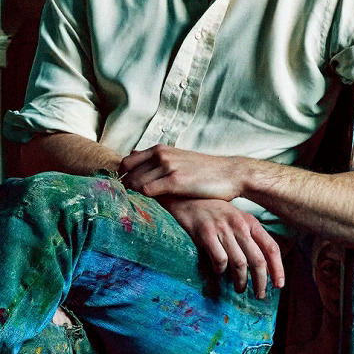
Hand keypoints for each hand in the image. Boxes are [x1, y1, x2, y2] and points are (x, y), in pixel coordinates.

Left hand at [119, 145, 243, 200]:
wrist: (230, 173)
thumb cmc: (204, 170)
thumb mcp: (178, 158)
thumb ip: (157, 159)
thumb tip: (133, 156)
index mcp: (161, 149)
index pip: (127, 162)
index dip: (124, 176)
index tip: (129, 189)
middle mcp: (161, 155)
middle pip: (128, 173)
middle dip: (127, 187)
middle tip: (134, 200)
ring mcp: (168, 167)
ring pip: (136, 182)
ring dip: (136, 194)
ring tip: (144, 204)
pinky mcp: (175, 181)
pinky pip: (148, 190)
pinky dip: (147, 198)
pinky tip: (155, 204)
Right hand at [160, 197, 283, 297]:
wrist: (187, 197)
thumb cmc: (213, 211)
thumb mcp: (236, 218)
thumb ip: (249, 236)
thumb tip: (262, 264)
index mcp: (250, 221)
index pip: (271, 247)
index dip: (278, 268)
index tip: (279, 285)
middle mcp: (239, 225)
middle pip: (258, 260)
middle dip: (261, 282)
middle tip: (260, 295)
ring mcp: (222, 229)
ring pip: (240, 263)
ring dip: (241, 281)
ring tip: (240, 289)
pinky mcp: (205, 234)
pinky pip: (219, 260)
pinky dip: (221, 271)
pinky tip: (219, 273)